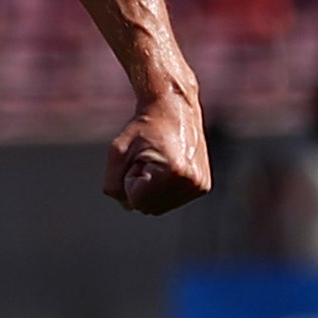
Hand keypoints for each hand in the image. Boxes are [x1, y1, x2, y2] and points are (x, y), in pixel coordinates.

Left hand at [103, 86, 209, 214]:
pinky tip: (169, 167)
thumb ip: (113, 185)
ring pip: (159, 207)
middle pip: (148, 208)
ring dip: (151, 189)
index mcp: (175, 172)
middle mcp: (193, 181)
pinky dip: (162, 189)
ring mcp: (200, 185)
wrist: (173, 108)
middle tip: (149, 159)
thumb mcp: (117, 153)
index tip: (139, 157)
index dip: (129, 179)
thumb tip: (129, 207)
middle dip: (140, 187)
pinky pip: (170, 201)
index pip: (136, 201)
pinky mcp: (203, 186)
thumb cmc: (142, 128)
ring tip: (159, 162)